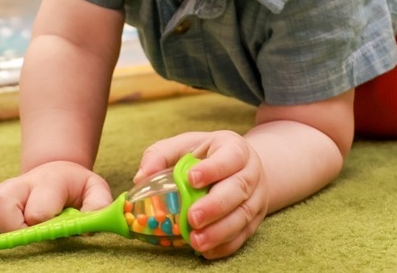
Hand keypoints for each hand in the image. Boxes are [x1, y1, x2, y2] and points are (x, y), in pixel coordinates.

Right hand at [0, 160, 112, 245]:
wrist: (58, 170)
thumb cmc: (76, 188)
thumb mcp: (94, 190)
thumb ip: (97, 204)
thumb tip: (87, 227)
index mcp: (50, 183)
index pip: (39, 207)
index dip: (39, 223)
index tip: (46, 234)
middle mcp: (22, 185)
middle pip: (3, 198)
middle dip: (6, 223)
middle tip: (16, 240)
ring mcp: (4, 192)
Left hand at [136, 131, 267, 259]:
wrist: (241, 168)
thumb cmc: (206, 156)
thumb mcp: (186, 146)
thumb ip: (161, 155)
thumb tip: (141, 177)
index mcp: (234, 148)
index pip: (229, 156)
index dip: (212, 168)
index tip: (191, 178)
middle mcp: (250, 172)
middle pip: (238, 188)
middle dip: (215, 205)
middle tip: (193, 218)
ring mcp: (256, 197)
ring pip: (243, 215)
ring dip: (220, 231)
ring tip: (196, 241)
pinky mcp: (255, 220)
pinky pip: (243, 236)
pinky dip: (225, 245)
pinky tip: (206, 251)